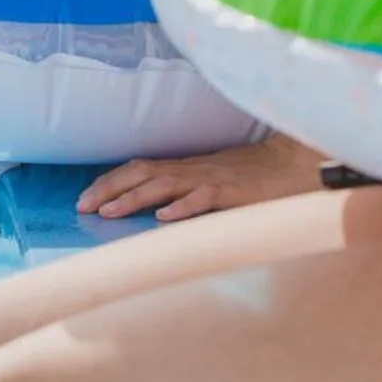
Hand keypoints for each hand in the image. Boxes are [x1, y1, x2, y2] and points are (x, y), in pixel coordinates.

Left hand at [76, 134, 324, 221]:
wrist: (300, 163)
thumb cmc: (260, 177)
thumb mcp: (218, 182)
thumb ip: (191, 193)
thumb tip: (160, 211)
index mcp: (188, 168)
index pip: (140, 169)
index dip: (111, 181)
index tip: (86, 198)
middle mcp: (194, 169)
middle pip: (142, 173)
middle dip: (109, 189)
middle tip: (81, 207)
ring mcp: (214, 178)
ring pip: (166, 184)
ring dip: (134, 198)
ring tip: (108, 212)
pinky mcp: (236, 192)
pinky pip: (205, 197)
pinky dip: (183, 207)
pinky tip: (163, 218)